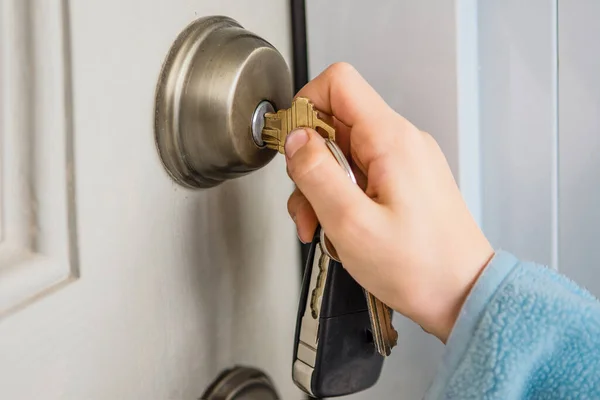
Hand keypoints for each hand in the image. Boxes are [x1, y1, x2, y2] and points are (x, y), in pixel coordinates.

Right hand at [285, 63, 493, 342]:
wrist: (462, 294)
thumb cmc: (420, 267)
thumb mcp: (351, 223)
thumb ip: (316, 174)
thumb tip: (295, 139)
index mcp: (391, 140)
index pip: (338, 83)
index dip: (305, 106)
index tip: (293, 147)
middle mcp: (401, 142)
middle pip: (336, 122)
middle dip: (309, 163)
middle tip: (307, 204)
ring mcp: (405, 161)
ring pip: (344, 152)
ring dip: (322, 187)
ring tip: (322, 227)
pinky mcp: (405, 181)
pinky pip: (361, 174)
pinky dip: (342, 197)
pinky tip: (341, 228)